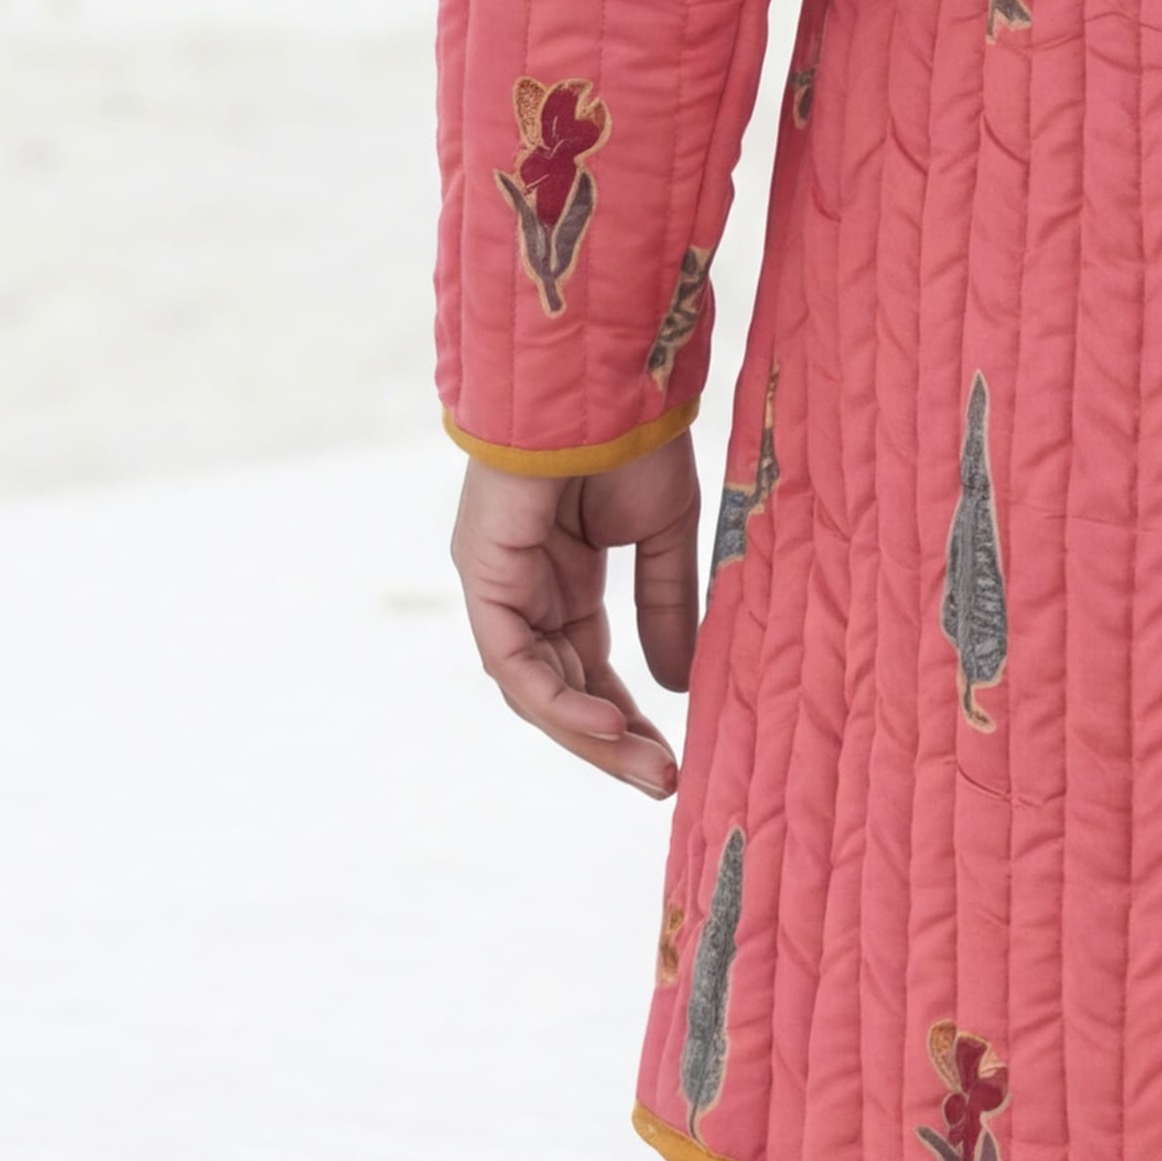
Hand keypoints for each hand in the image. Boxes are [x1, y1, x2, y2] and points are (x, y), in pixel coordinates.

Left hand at [451, 435, 701, 796]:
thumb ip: (666, 606)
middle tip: (664, 781)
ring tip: (649, 768)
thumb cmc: (635, 437)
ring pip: (535, 690)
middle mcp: (523, 590)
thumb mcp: (665, 534)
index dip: (626, 717)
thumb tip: (676, 686)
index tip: (671, 758)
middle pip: (560, 691)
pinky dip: (559, 701)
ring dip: (590, 736)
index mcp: (563, 578)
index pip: (586, 670)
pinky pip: (516, 663)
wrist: (607, 379)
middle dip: (611, 741)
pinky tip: (610, 724)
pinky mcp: (484, 579)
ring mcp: (499, 586)